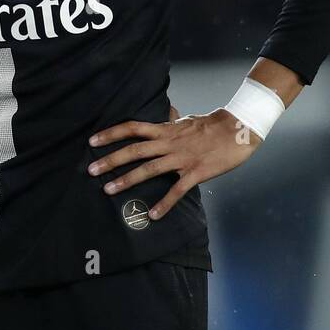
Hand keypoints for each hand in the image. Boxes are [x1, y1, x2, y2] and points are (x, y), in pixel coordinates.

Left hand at [88, 106, 259, 220]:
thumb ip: (173, 122)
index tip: (93, 141)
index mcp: (166, 130)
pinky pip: (177, 190)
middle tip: (90, 170)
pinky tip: (153, 215)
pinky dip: (164, 203)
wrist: (238, 128)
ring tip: (108, 190)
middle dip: (111, 160)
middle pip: (134, 150)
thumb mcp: (188, 120)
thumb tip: (165, 115)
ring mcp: (181, 158)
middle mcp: (169, 143)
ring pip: (149, 169)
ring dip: (127, 180)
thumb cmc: (213, 125)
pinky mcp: (196, 172)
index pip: (133, 128)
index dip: (112, 134)